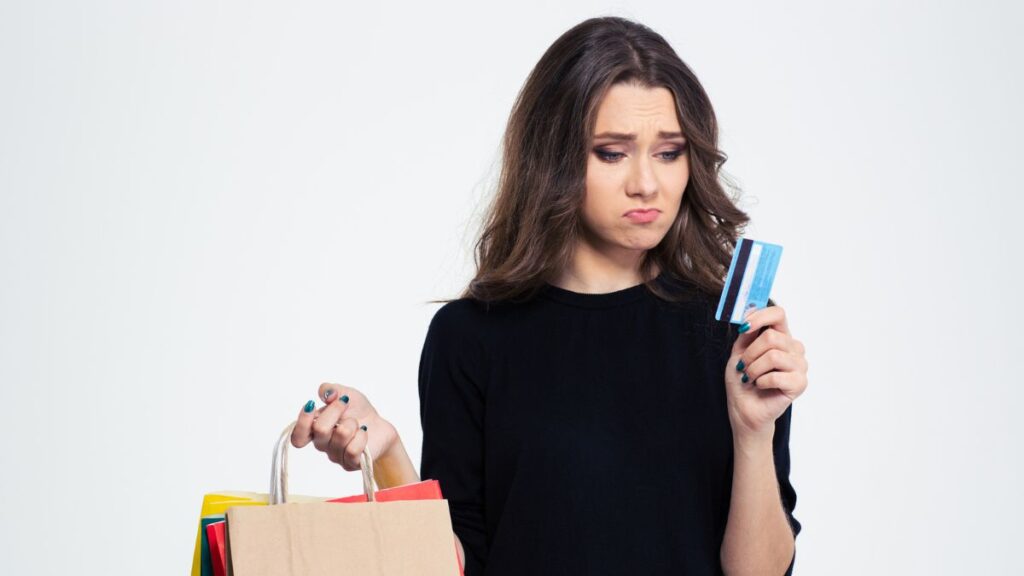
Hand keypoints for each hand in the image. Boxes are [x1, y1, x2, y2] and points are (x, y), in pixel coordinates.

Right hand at [290, 383, 399, 470]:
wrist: (380, 426)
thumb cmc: (358, 411)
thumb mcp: (345, 393)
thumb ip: (331, 389)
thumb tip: (327, 394)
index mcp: (314, 430)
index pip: (298, 436)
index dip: (302, 422)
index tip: (312, 404)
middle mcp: (322, 444)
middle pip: (320, 430)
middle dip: (335, 410)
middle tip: (345, 403)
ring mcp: (336, 455)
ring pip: (341, 435)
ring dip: (352, 423)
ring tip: (357, 423)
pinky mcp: (351, 462)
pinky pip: (353, 448)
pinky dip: (362, 435)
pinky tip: (364, 432)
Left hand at [724, 305, 808, 442]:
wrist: (744, 408)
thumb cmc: (742, 379)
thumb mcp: (739, 351)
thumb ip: (747, 332)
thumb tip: (749, 310)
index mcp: (781, 336)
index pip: (778, 314)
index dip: (760, 317)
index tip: (744, 327)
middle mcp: (794, 348)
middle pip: (772, 337)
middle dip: (750, 354)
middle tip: (744, 367)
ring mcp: (800, 365)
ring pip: (773, 355)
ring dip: (754, 369)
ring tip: (751, 377)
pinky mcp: (800, 383)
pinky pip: (776, 375)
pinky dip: (761, 381)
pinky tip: (760, 386)